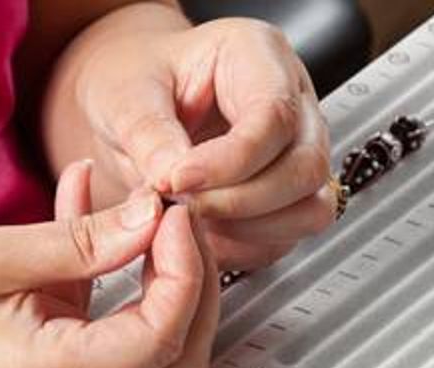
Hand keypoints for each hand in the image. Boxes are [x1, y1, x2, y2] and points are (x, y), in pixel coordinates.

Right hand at [0, 161, 219, 367]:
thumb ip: (81, 240)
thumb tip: (149, 219)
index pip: (162, 336)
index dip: (185, 271)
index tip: (172, 218)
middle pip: (177, 357)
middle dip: (196, 286)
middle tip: (177, 223)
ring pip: (154, 345)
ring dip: (165, 281)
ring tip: (148, 216)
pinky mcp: (49, 356)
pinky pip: (104, 319)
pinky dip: (113, 270)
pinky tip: (91, 204)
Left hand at [44, 8, 337, 269]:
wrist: (128, 106)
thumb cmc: (132, 80)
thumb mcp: (124, 94)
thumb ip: (150, 135)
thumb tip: (172, 180)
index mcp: (257, 55)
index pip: (274, 115)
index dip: (230, 161)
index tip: (179, 182)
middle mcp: (290, 102)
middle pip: (305, 166)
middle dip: (242, 202)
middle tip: (182, 207)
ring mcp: (294, 152)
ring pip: (309, 208)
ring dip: (248, 229)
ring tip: (188, 220)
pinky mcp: (285, 198)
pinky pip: (286, 236)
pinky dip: (242, 246)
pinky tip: (200, 233)